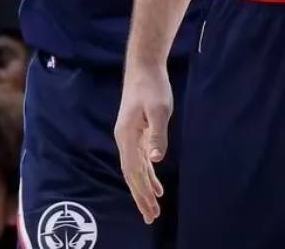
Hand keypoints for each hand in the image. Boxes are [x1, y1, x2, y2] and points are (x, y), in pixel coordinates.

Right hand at [115, 64, 172, 224]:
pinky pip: (140, 160)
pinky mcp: (137, 133)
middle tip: (151, 218)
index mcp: (127, 136)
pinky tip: (156, 185)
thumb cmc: (152, 86)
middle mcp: (125, 140)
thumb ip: (158, 133)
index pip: (133, 171)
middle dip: (141, 196)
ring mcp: (130, 136)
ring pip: (136, 169)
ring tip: (153, 208)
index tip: (151, 208)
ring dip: (144, 188)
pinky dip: (148, 174)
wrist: (144, 67)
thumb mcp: (159, 109)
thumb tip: (156, 159)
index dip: (141, 191)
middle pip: (131, 174)